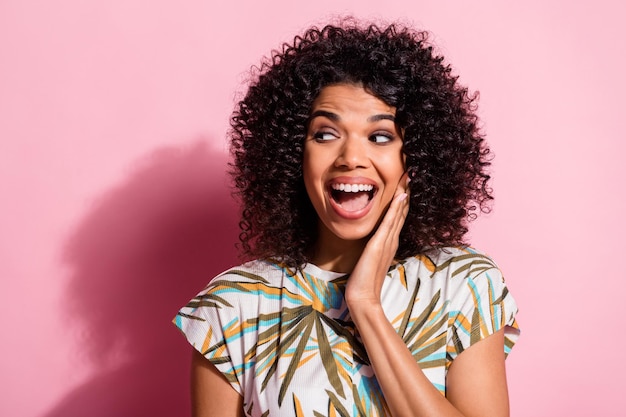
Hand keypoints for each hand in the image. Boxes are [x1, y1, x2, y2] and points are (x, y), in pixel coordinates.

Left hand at [344, 173, 409, 308]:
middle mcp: (391, 240)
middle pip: (402, 211)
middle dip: (406, 192)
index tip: (404, 183)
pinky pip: (390, 222)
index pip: (398, 216)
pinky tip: (400, 196)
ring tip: (408, 178)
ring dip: (404, 195)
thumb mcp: (371, 259)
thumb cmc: (364, 280)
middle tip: (410, 174)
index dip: (402, 199)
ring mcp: (387, 242)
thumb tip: (373, 242)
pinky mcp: (379, 244)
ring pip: (399, 213)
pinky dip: (396, 208)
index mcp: (389, 242)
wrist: (363, 296)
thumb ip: (374, 249)